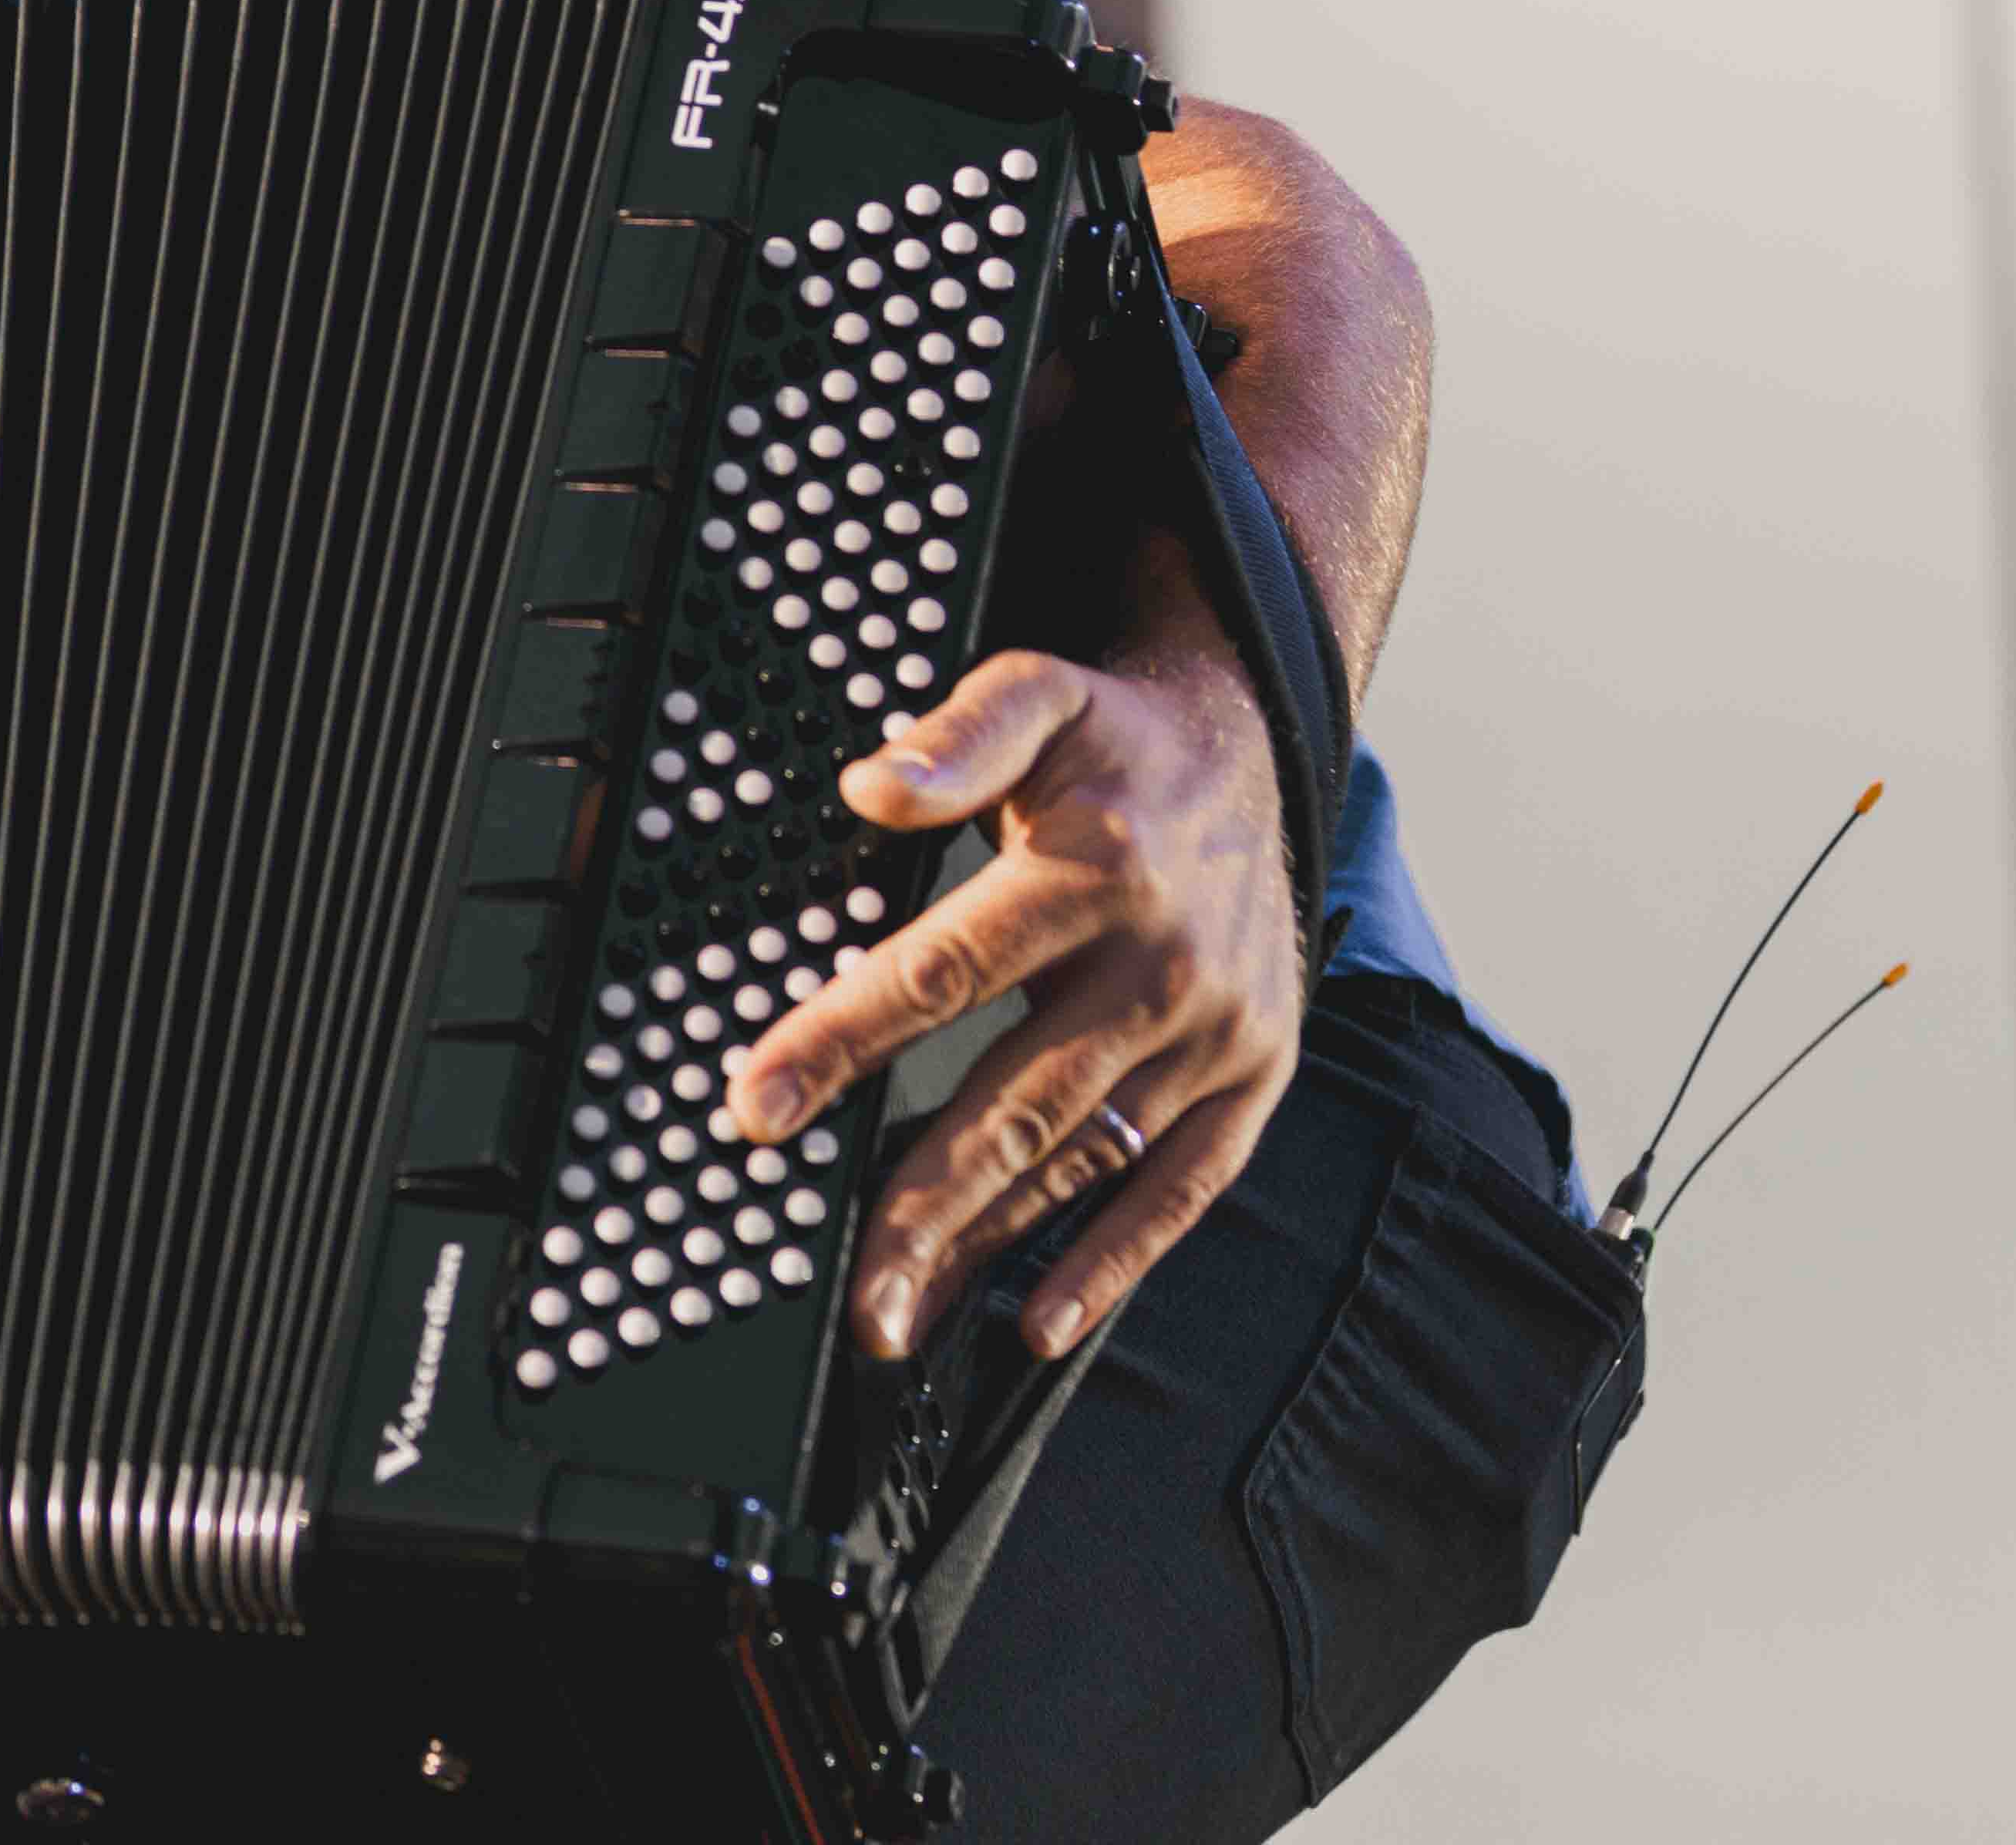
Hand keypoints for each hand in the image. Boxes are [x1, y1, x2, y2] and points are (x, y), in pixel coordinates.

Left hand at [720, 643, 1301, 1364]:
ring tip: (901, 1321)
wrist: (1258, 754)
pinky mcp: (1254, 1079)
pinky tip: (1039, 1324)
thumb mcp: (1040, 692)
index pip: (942, 973)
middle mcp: (1160, 964)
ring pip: (1087, 1163)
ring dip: (993, 1252)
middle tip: (848, 1295)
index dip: (842, 1042)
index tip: (757, 1107)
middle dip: (920, 1205)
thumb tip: (875, 783)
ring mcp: (1215, 1034)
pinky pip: (1182, 1190)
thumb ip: (962, 733)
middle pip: (1017, 1104)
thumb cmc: (1115, 743)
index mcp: (1092, 871)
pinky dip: (1114, 1264)